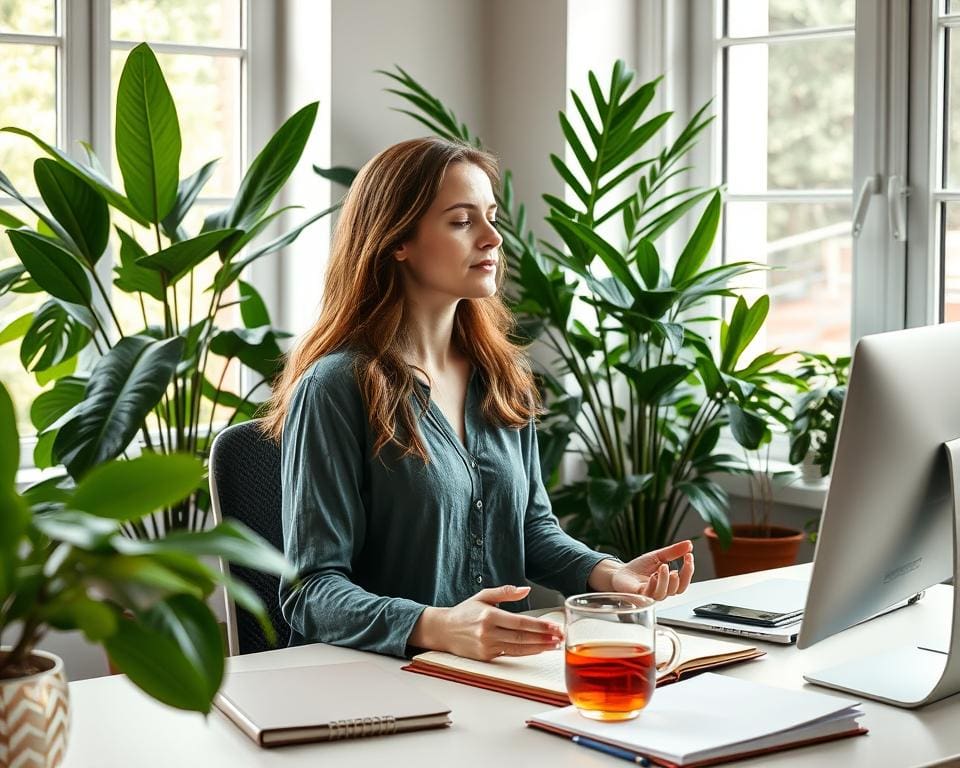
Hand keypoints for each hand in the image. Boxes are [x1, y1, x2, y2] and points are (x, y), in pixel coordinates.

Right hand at [410, 585, 563, 660]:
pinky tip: (538, 649)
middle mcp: (487, 633)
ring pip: (518, 649)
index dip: (540, 626)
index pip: (520, 622)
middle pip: (522, 638)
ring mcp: (486, 647)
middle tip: (561, 637)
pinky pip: (510, 654)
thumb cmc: (464, 612)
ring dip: (539, 648)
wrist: (443, 630)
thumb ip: (506, 592)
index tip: (555, 627)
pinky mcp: (486, 657)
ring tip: (554, 645)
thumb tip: (526, 589)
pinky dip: (526, 652)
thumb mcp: (483, 596)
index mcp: (489, 616)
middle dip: (544, 638)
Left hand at [590, 540, 694, 599]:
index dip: (689, 570)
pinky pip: (648, 595)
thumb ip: (673, 552)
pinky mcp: (638, 596)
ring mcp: (650, 595)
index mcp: (668, 583)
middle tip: (682, 561)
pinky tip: (653, 576)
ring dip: (666, 580)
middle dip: (682, 575)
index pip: (683, 581)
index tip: (689, 556)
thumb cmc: (638, 568)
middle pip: (678, 589)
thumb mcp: (658, 556)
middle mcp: (661, 591)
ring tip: (664, 566)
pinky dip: (653, 585)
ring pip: (664, 594)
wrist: (620, 572)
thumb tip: (689, 544)